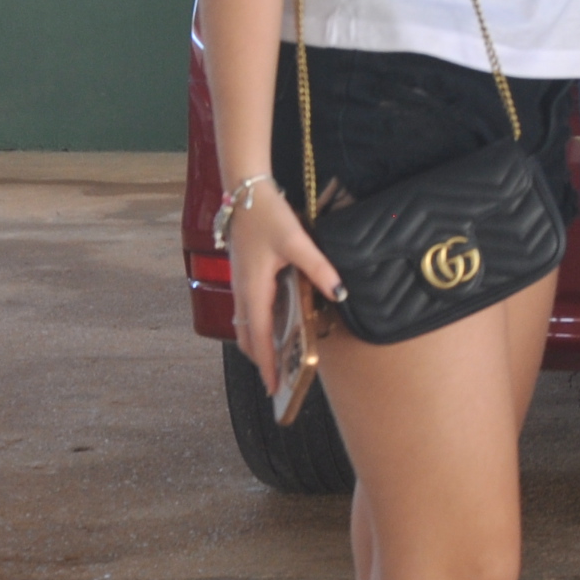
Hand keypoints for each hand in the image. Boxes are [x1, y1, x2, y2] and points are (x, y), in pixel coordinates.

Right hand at [228, 184, 344, 391]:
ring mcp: (239, 284)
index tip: (274, 387)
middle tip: (278, 379)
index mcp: (253, 289)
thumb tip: (340, 293)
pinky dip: (257, 326)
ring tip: (276, 358)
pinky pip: (247, 310)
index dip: (266, 364)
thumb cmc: (268, 216)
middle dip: (261, 359)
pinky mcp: (242, 275)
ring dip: (257, 343)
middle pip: (247, 337)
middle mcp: (242, 291)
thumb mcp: (296, 241)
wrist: (244, 191)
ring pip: (245, 324)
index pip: (260, 337)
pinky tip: (273, 325)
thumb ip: (319, 267)